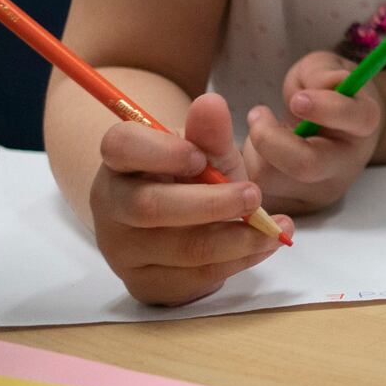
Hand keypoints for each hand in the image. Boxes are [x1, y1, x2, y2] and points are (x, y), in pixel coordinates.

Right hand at [88, 92, 287, 306]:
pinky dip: (239, 261)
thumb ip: (209, 133)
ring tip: (274, 227)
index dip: (162, 151)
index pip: (121, 146)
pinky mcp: (145, 283)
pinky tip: (263, 245)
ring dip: (237, 238)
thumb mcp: (204, 153)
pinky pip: (195, 277)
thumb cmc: (188, 179)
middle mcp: (111, 205)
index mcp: (120, 161)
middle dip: (212, 203)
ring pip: (181, 249)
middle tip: (255, 195)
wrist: (174, 226)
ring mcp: (123, 250)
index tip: (201, 157)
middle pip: (151, 207)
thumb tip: (211, 102)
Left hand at [243, 51, 384, 213]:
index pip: (354, 119)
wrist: (332, 131)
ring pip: (271, 179)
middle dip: (270, 138)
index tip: (297, 99)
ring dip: (254, 150)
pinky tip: (256, 150)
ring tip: (261, 129)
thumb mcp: (327, 71)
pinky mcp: (292, 207)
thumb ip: (322, 74)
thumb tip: (313, 90)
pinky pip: (256, 190)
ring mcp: (319, 192)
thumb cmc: (327, 94)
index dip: (325, 108)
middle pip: (306, 164)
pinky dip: (246, 167)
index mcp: (362, 125)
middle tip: (257, 113)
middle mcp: (345, 165)